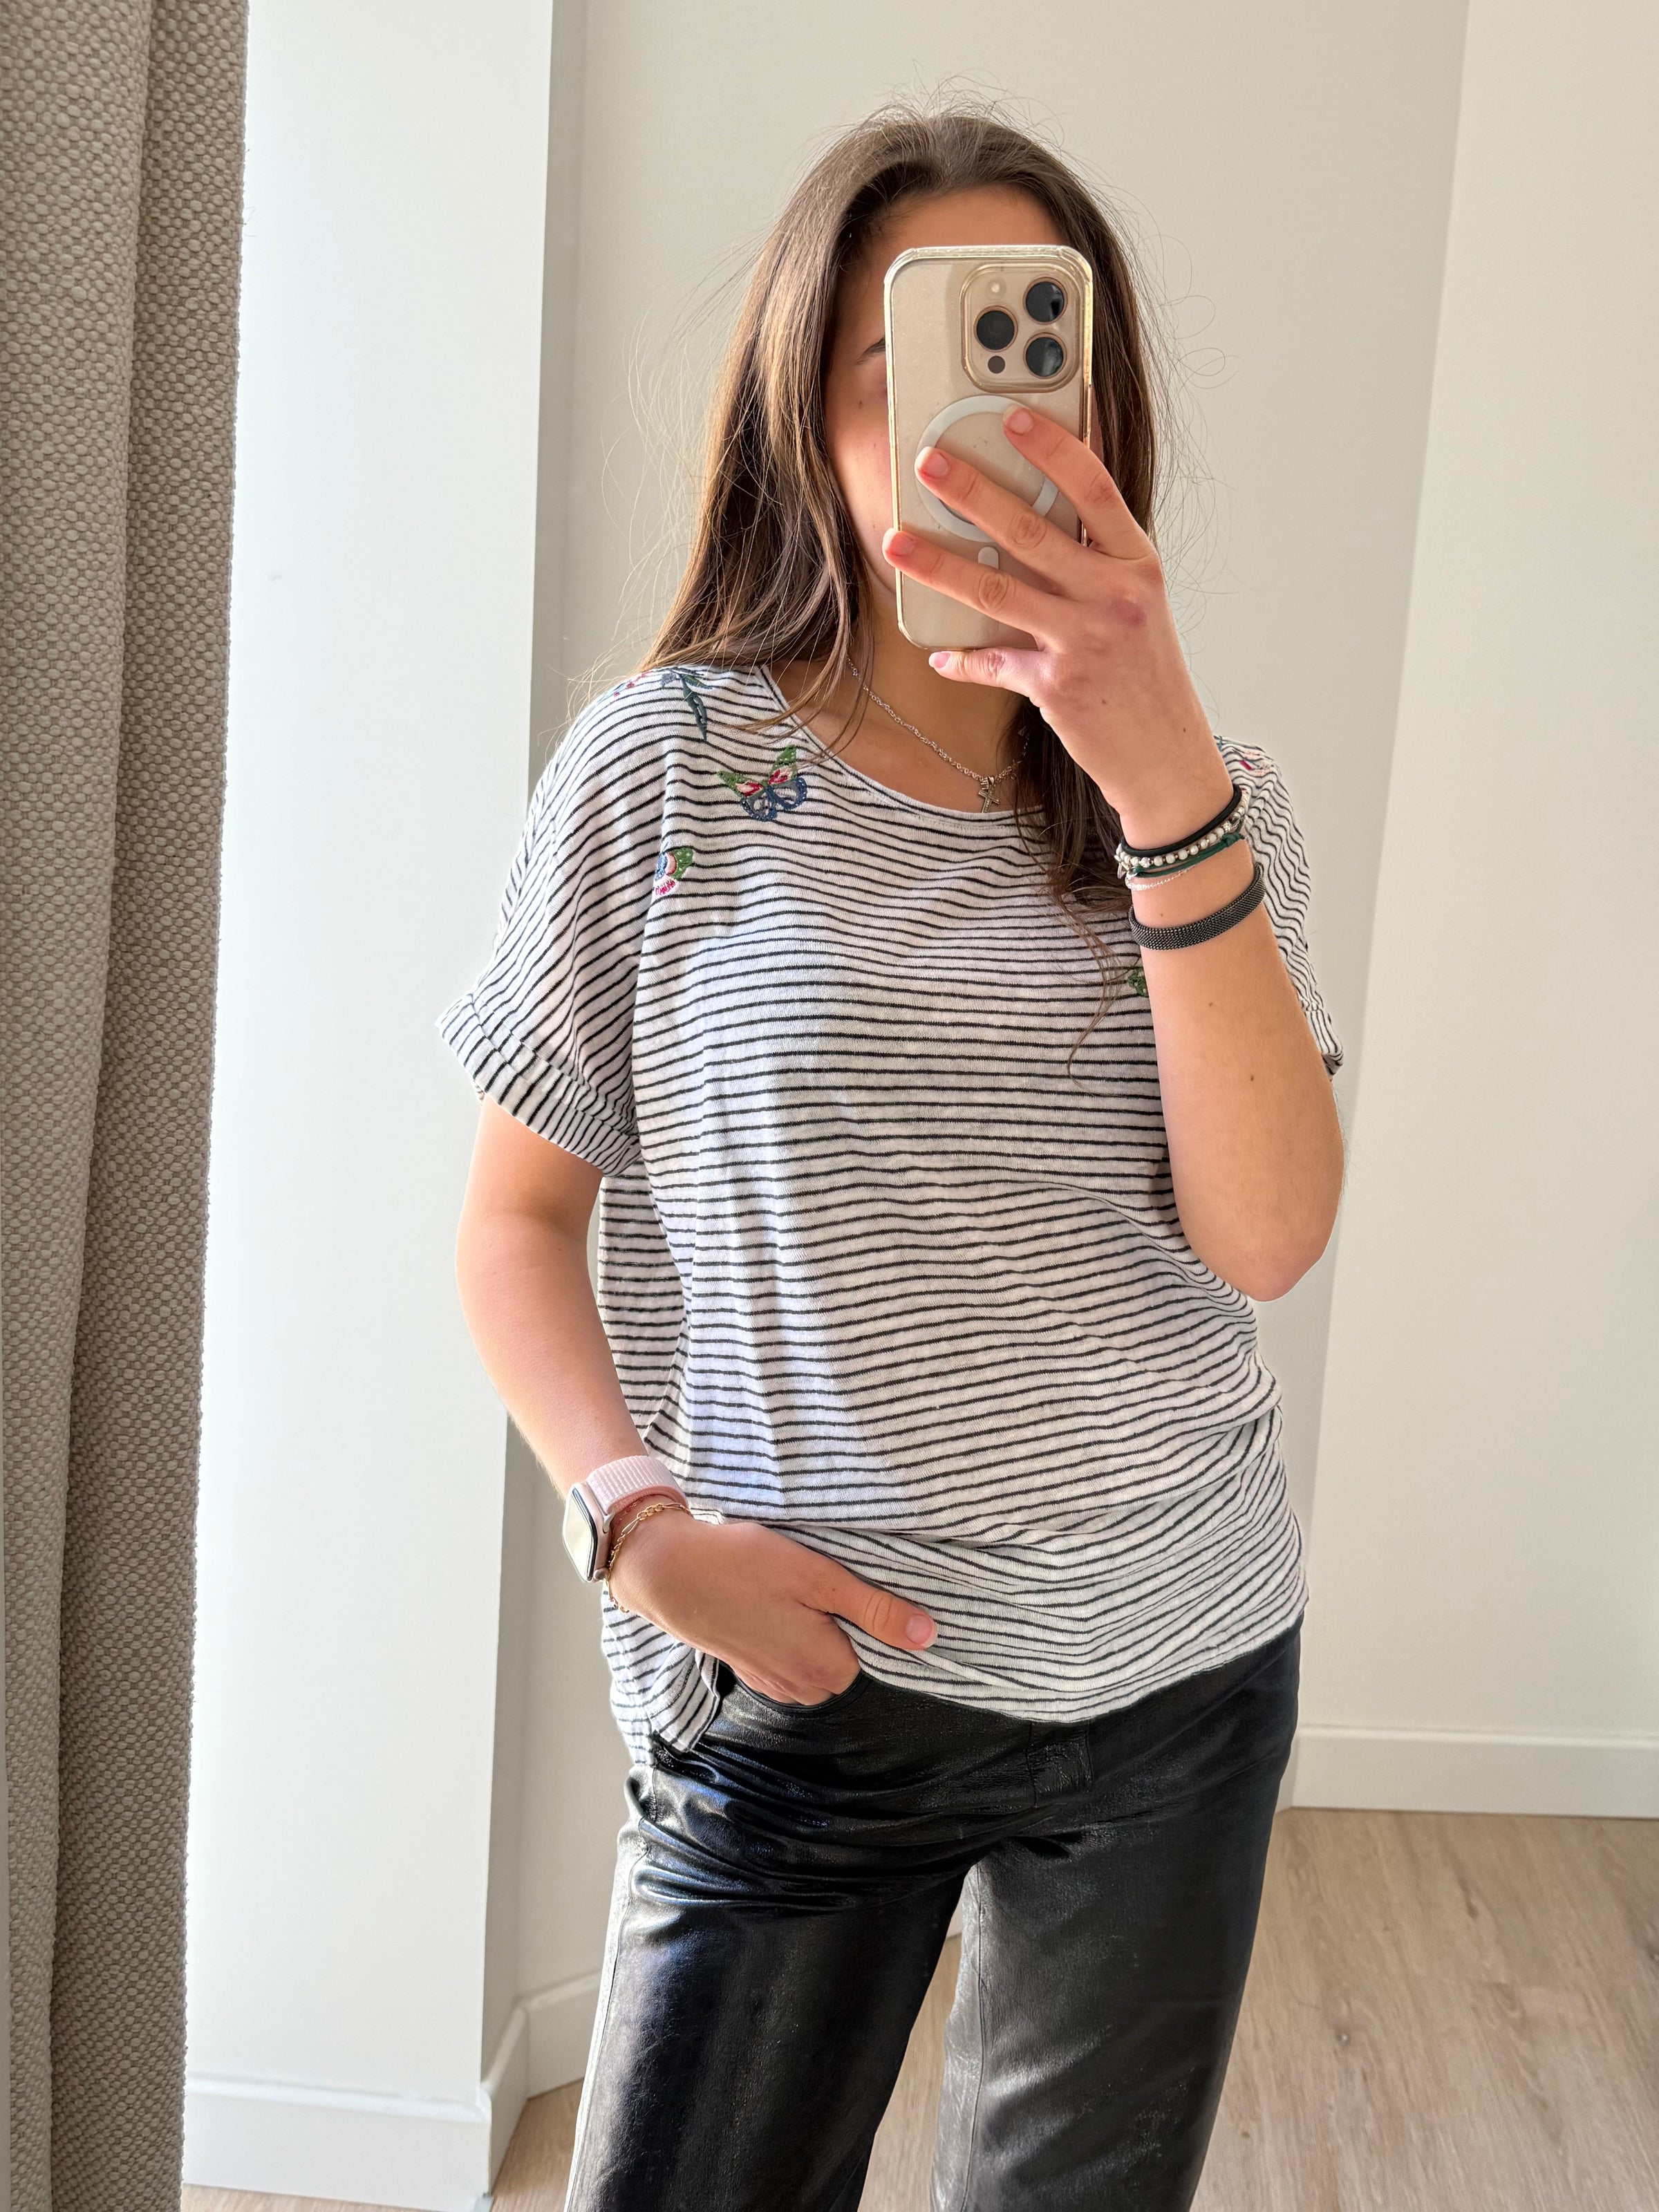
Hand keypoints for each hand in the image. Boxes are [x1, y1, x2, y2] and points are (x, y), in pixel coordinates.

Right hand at [606, 1510, 936, 1705]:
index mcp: (827, 1667)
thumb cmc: (743, 1566)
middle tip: (815, 1580)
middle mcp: (802, 1687)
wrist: (667, 1573)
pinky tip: (768, 1602)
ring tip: (789, 1588)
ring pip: (817, 1657)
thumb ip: (874, 1609)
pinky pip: (788, 1657)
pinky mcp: (750, 1670)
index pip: (878, 1651)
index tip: (848, 1584)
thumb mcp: (818, 1576)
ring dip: (812, 1627)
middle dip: (841, 1623)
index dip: (870, 1615)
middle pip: (848, 1657)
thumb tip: (927, 1635)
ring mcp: (772, 1683)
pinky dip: (786, 1633)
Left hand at [881, 408, 1231, 849]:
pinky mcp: (1057, 687)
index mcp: (1137, 566)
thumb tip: (1037, 520)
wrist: (1166, 757)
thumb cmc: (1148, 676)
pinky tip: (941, 651)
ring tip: (898, 542)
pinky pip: (995, 663)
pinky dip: (964, 658)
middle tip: (929, 464)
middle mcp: (1114, 598)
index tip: (1013, 415)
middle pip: (1032, 533)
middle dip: (974, 493)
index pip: (1095, 490)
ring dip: (941, 565)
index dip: (1053, 447)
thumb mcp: (1138, 607)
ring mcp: (1085, 642)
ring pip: (999, 592)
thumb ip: (1096, 564)